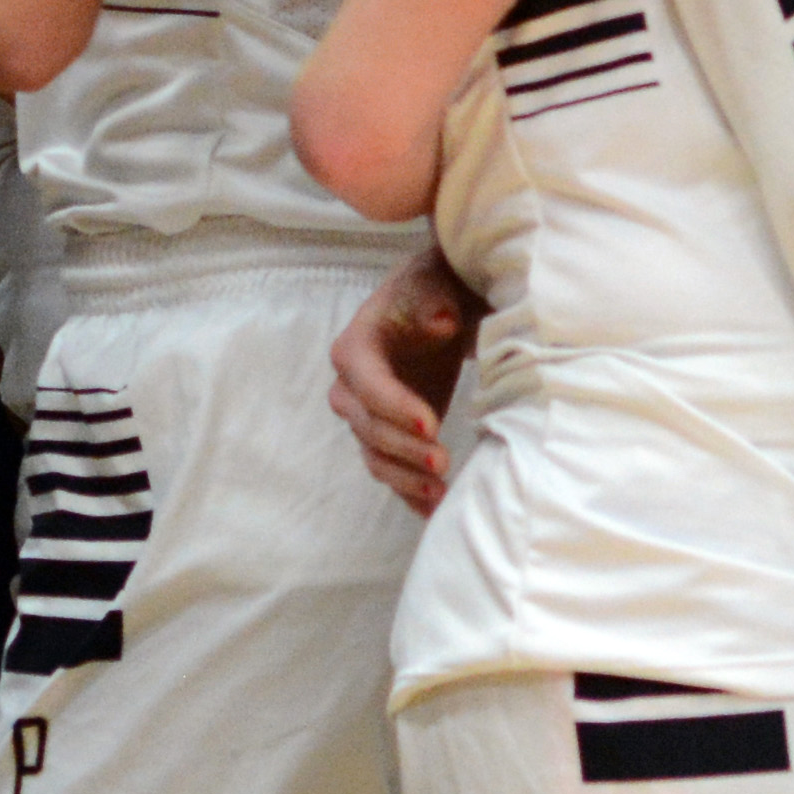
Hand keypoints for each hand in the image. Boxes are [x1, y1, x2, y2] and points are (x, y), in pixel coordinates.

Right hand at [327, 244, 480, 518]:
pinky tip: (435, 510)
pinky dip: (409, 493)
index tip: (432, 425)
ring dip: (405, 478)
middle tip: (442, 461)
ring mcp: (368, 415)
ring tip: (440, 491)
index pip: (367, 385)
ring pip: (376, 456)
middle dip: (404, 449)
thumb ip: (435, 302)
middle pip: (368, 427)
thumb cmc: (434, 289)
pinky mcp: (389, 436)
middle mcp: (351, 386)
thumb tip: (441, 323)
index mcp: (355, 347)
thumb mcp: (434, 284)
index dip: (395, 407)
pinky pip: (391, 471)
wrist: (441, 304)